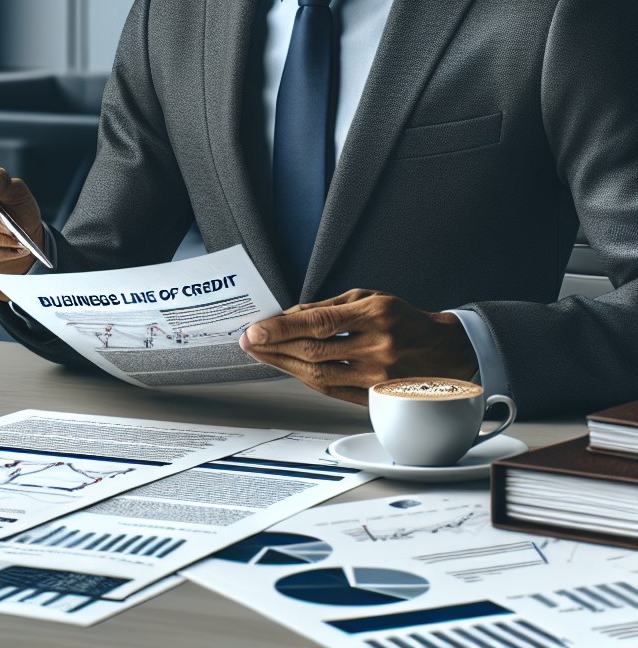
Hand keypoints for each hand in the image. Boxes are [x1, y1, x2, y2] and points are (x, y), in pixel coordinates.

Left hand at [238, 288, 477, 405]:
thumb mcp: (369, 298)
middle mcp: (378, 347)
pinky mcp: (377, 396)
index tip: (256, 330)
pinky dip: (306, 379)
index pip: (320, 323)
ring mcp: (379, 376)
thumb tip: (287, 317)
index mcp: (376, 315)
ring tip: (261, 354)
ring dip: (284, 364)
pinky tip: (288, 368)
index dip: (283, 328)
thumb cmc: (404, 320)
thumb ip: (328, 309)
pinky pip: (332, 390)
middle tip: (249, 341)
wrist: (446, 351)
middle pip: (314, 351)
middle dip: (275, 347)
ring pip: (320, 374)